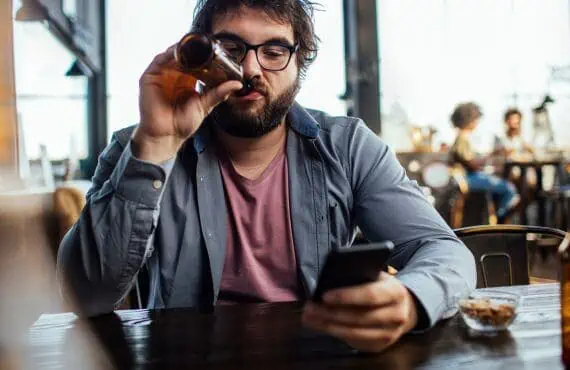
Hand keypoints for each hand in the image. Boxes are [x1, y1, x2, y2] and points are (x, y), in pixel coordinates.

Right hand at [133, 45, 242, 162]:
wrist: (167, 136)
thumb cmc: (184, 123)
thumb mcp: (205, 105)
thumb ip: (219, 93)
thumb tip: (237, 84)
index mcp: (186, 79)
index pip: (195, 61)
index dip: (204, 54)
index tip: (216, 49)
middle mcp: (173, 75)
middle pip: (183, 55)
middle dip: (194, 49)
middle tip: (206, 44)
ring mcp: (161, 75)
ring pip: (171, 55)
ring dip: (182, 49)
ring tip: (194, 46)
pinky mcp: (149, 78)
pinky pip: (158, 61)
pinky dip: (168, 55)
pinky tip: (178, 53)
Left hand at [302, 272, 418, 352]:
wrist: (404, 308)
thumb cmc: (382, 288)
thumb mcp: (376, 277)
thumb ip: (359, 277)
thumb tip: (328, 281)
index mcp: (395, 292)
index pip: (369, 295)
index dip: (346, 296)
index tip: (324, 295)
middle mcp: (397, 315)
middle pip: (359, 317)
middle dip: (330, 313)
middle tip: (310, 308)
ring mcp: (390, 334)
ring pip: (355, 332)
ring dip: (328, 326)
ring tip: (310, 318)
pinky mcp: (381, 346)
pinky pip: (354, 341)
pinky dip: (335, 334)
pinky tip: (321, 325)